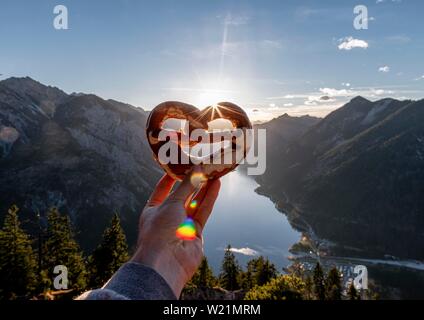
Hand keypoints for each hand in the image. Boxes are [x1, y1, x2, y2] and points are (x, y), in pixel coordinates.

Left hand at [130, 172, 220, 296]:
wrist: (165, 263)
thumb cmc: (159, 231)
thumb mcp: (171, 203)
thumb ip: (186, 186)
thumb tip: (197, 169)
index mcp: (153, 209)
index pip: (162, 189)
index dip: (172, 177)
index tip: (181, 164)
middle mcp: (167, 216)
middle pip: (182, 195)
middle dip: (192, 181)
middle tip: (203, 166)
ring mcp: (182, 225)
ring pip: (195, 202)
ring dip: (204, 188)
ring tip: (214, 172)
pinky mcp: (196, 232)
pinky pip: (203, 211)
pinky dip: (210, 198)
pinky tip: (216, 185)